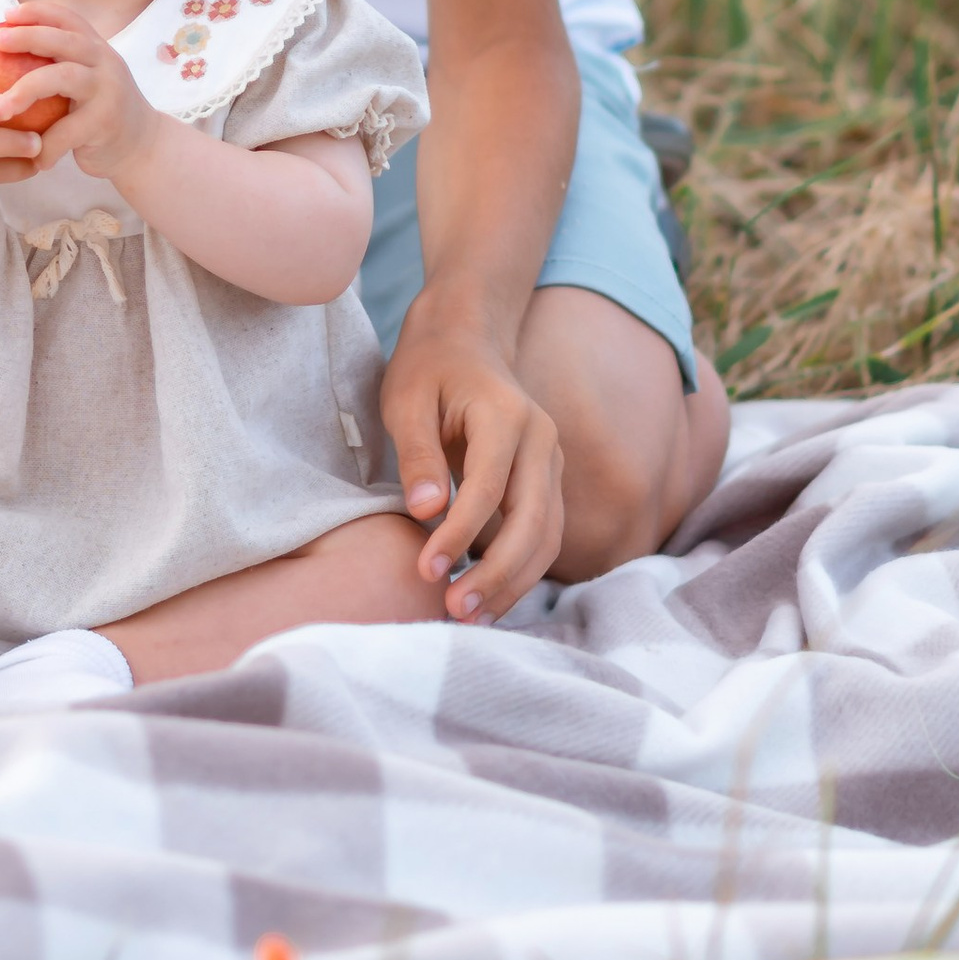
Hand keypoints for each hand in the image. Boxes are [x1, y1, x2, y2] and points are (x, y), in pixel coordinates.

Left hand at [0, 8, 157, 188]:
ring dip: (28, 88)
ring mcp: (108, 91)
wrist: (143, 145)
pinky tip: (35, 158)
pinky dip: (47, 145)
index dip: (37, 12)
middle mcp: (104, 63)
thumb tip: (4, 48)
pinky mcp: (106, 123)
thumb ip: (61, 62)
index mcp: (95, 48)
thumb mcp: (87, 78)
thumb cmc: (99, 110)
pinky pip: (68, 130)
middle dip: (28, 36)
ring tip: (3, 106)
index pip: (67, 19)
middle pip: (64, 40)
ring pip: (64, 76)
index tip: (7, 14)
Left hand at [380, 299, 564, 617]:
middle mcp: (542, 442)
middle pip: (532, 521)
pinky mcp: (547, 483)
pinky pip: (544, 535)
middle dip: (496, 573)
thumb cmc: (429, 370)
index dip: (459, 534)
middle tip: (455, 610)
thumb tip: (426, 513)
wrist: (466, 342)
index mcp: (507, 416)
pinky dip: (521, 571)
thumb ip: (418, 455)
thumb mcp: (407, 401)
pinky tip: (488, 598)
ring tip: (471, 617)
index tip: (425, 570)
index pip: (488, 487)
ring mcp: (551, 464)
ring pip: (547, 536)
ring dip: (514, 582)